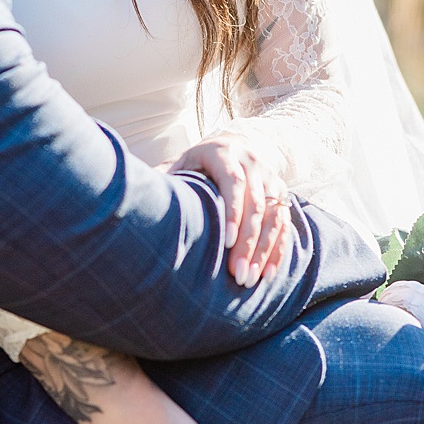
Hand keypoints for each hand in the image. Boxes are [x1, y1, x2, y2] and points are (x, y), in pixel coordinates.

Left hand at [171, 132, 294, 285]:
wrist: (232, 144)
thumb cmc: (196, 162)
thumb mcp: (180, 163)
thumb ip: (164, 178)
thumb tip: (137, 197)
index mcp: (223, 152)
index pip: (234, 182)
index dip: (232, 212)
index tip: (227, 242)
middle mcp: (253, 163)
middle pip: (256, 205)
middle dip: (249, 242)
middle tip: (238, 274)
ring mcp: (271, 178)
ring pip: (275, 218)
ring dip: (264, 251)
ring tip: (252, 279)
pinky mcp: (282, 194)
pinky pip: (285, 225)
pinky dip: (278, 250)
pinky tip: (268, 273)